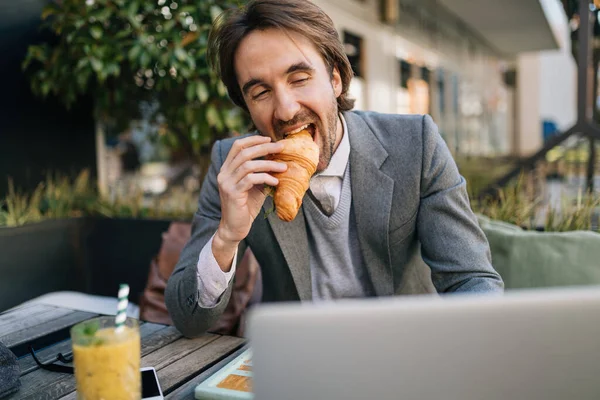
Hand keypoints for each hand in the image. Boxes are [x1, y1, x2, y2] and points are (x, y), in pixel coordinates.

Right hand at [213, 136, 286, 269]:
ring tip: (283, 167)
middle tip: (281, 147)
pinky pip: (250, 180)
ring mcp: (226, 183)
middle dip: (264, 147)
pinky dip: (265, 178)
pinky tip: (275, 182)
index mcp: (227, 169)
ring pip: (248, 165)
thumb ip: (260, 172)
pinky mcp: (232, 194)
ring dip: (269, 164)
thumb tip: (278, 159)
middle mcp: (224, 174)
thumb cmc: (246, 206)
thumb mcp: (254, 186)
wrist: (235, 228)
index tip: (270, 139)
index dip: (253, 139)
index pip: (237, 146)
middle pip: (244, 152)